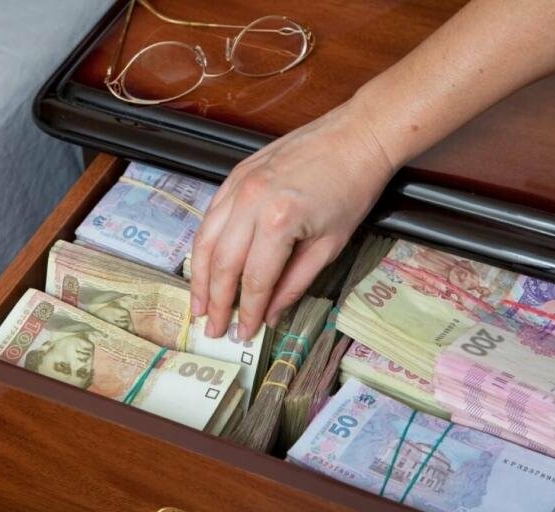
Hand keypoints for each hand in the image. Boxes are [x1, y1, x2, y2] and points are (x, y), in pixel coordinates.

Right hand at [190, 94, 394, 339]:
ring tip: (198, 304)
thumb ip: (295, 283)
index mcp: (279, 221)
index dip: (247, 311)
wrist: (356, 136)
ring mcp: (238, 184)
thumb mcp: (330, 245)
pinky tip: (204, 265)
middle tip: (212, 328)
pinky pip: (210, 215)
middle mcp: (251, 202)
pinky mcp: (235, 174)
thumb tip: (271, 314)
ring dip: (200, 277)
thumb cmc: (352, 188)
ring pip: (206, 240)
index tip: (243, 333)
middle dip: (216, 301)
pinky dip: (205, 245)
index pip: (255, 279)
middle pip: (223, 263)